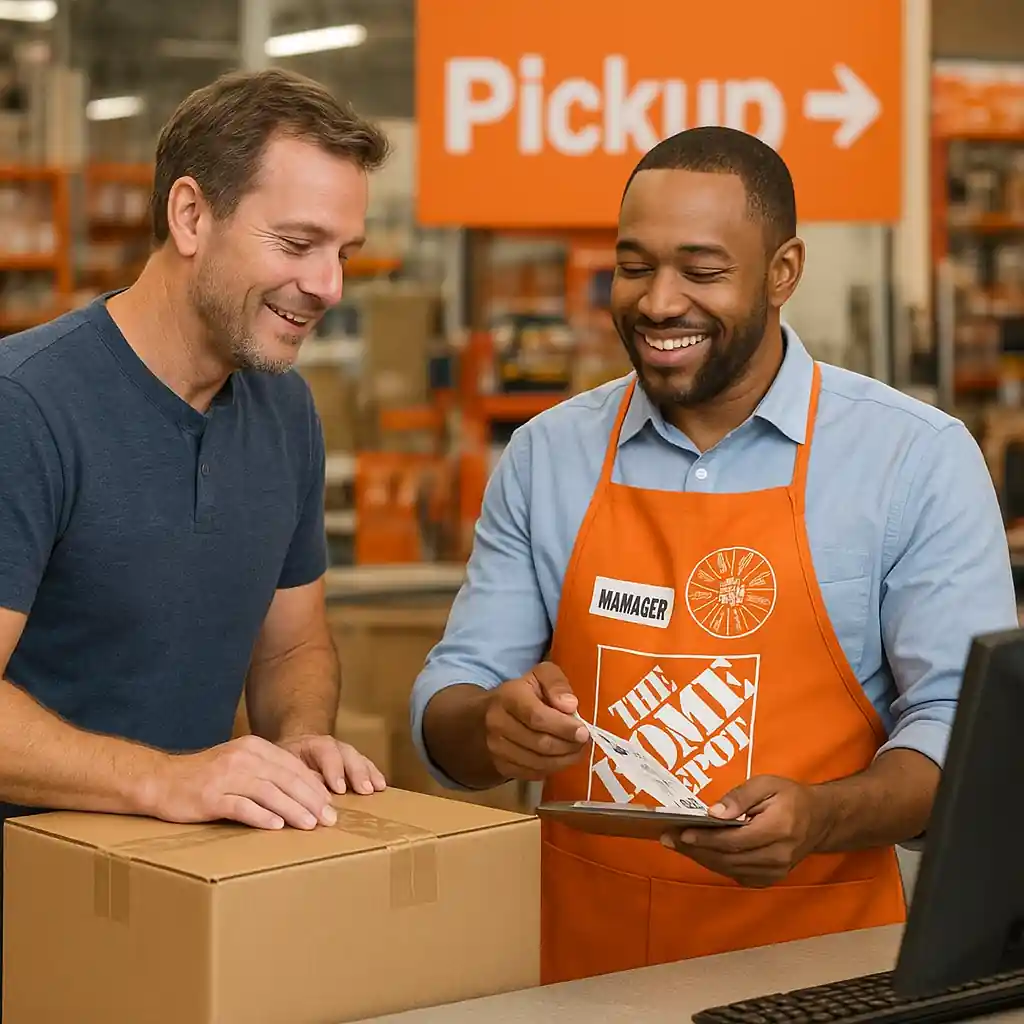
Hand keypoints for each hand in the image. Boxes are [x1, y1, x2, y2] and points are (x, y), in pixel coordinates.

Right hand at [147, 734, 339, 830]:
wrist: (159, 780)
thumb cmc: (203, 776)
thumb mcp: (238, 763)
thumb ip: (266, 772)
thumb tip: (302, 793)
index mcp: (253, 747)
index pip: (293, 766)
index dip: (314, 786)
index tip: (330, 804)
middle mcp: (242, 758)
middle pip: (286, 779)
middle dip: (311, 800)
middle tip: (329, 819)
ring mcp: (225, 776)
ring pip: (269, 793)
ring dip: (294, 810)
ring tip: (310, 824)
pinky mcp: (210, 797)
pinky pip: (242, 807)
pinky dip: (262, 816)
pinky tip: (277, 827)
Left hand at [277, 733, 386, 795]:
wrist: (294, 746)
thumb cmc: (288, 762)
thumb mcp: (285, 767)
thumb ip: (298, 776)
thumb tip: (313, 789)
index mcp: (312, 745)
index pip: (325, 753)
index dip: (334, 770)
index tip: (340, 789)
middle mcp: (331, 745)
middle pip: (346, 754)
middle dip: (356, 772)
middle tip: (364, 789)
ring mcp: (343, 751)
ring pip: (357, 758)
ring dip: (368, 773)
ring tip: (378, 787)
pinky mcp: (352, 760)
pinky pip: (365, 764)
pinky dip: (373, 774)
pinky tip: (382, 785)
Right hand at [484, 661, 590, 780]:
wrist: (488, 715)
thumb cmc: (523, 692)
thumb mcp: (540, 675)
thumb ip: (556, 684)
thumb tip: (570, 705)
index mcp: (508, 697)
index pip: (537, 717)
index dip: (563, 727)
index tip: (583, 731)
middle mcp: (498, 724)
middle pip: (540, 743)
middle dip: (568, 745)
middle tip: (584, 741)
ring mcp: (496, 748)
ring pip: (538, 762)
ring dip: (564, 759)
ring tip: (577, 749)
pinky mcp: (501, 766)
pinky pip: (533, 773)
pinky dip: (552, 768)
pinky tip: (561, 757)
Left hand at [660, 776, 832, 887]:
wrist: (819, 821)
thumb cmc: (790, 798)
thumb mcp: (766, 784)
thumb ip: (740, 797)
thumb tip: (713, 813)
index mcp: (779, 829)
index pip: (736, 839)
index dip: (707, 838)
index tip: (682, 832)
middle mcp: (778, 856)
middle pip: (729, 857)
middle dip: (695, 848)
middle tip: (668, 838)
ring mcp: (775, 872)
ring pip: (729, 869)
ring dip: (701, 857)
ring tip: (676, 843)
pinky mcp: (769, 879)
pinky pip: (735, 874)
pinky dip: (714, 863)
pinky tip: (697, 851)